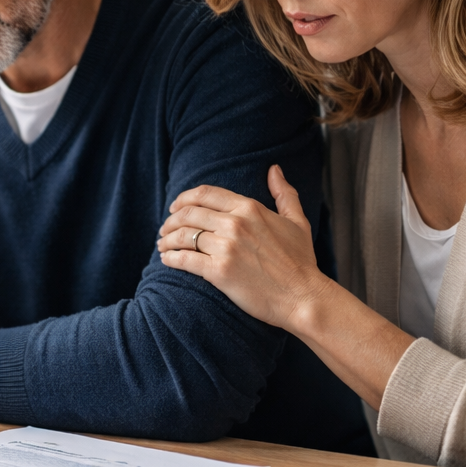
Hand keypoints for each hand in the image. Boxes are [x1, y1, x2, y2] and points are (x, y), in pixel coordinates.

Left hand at [157, 165, 328, 330]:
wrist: (303, 297)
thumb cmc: (301, 261)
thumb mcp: (297, 221)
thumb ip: (284, 193)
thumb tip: (274, 169)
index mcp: (249, 208)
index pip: (205, 194)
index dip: (184, 198)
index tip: (175, 207)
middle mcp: (235, 223)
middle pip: (189, 213)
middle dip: (171, 220)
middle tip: (165, 228)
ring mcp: (226, 247)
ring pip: (184, 235)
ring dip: (167, 239)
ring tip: (162, 244)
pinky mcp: (219, 272)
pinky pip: (185, 259)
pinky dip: (171, 258)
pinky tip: (166, 259)